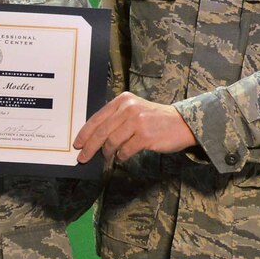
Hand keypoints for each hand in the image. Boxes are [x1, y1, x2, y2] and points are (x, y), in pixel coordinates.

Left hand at [73, 92, 198, 161]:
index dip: (85, 133)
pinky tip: (123, 156)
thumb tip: (94, 138)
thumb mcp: (134, 110)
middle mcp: (129, 108)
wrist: (181, 123)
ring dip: (108, 152)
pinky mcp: (145, 135)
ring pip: (111, 142)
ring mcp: (137, 121)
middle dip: (90, 147)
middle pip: (101, 132)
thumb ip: (116, 119)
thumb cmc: (155, 119)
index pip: (97, 118)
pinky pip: (125, 150)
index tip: (77, 144)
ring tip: (109, 156)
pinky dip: (122, 156)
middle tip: (83, 158)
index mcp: (123, 100)